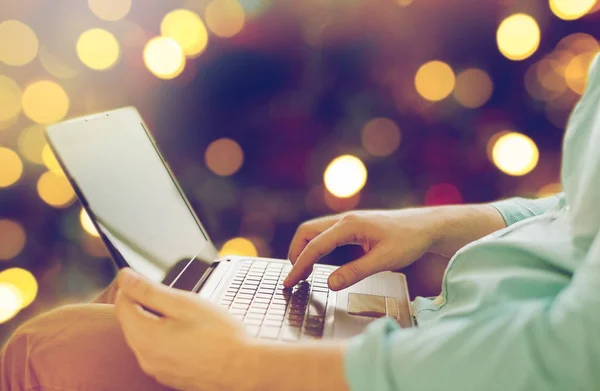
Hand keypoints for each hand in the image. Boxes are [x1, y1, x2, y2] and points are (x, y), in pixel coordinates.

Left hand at [115, 268, 253, 390]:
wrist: (243, 370)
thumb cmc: (219, 336)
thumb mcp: (184, 303)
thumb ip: (149, 290)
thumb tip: (124, 277)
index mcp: (144, 336)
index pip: (121, 304)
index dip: (132, 287)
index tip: (147, 279)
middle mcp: (144, 357)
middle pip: (131, 322)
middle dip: (145, 305)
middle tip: (174, 297)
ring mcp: (156, 370)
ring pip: (144, 337)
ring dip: (156, 322)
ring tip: (186, 316)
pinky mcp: (168, 376)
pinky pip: (157, 352)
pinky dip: (166, 339)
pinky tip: (190, 335)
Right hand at [284, 209, 443, 289]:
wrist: (427, 226)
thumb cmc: (409, 240)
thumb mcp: (384, 260)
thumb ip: (355, 272)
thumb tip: (330, 284)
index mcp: (349, 225)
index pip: (315, 245)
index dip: (299, 265)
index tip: (289, 282)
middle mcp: (344, 220)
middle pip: (307, 232)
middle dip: (296, 254)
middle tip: (293, 278)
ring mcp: (348, 222)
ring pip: (314, 231)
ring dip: (304, 249)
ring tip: (303, 272)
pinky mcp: (352, 227)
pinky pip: (325, 234)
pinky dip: (316, 247)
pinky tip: (320, 262)